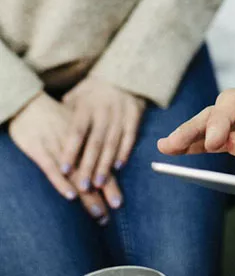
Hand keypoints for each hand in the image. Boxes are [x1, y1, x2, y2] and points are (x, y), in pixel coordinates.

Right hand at [8, 92, 115, 223]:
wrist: (31, 103)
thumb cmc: (57, 115)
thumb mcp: (78, 120)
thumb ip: (92, 135)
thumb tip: (111, 153)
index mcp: (88, 133)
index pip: (102, 160)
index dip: (110, 182)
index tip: (118, 204)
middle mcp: (76, 142)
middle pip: (92, 169)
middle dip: (103, 193)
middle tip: (109, 215)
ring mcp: (58, 145)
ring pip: (76, 172)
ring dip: (87, 195)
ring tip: (97, 212)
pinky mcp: (39, 149)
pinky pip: (51, 168)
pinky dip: (61, 183)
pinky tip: (70, 196)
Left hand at [61, 77, 145, 192]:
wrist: (122, 72)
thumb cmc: (93, 90)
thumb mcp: (76, 96)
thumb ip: (66, 115)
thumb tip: (51, 134)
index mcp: (86, 106)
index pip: (77, 131)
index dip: (71, 151)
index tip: (64, 170)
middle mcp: (104, 110)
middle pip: (96, 141)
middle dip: (89, 165)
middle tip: (83, 187)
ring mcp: (120, 112)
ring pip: (113, 142)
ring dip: (106, 164)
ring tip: (100, 184)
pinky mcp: (135, 114)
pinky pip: (130, 136)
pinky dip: (125, 151)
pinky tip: (119, 166)